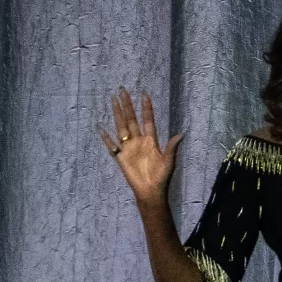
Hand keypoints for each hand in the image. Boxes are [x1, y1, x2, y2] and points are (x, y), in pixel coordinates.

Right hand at [102, 87, 182, 205]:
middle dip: (127, 105)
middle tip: (123, 89)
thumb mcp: (169, 161)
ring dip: (117, 114)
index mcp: (151, 140)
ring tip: (113, 100)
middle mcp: (138, 141)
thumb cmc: (161, 177)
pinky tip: (100, 128)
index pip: (147, 120)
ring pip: (121, 126)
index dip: (146, 108)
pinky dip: (106, 138)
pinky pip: (111, 146)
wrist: (150, 191)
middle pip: (131, 119)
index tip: (144, 94)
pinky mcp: (120, 157)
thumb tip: (181, 134)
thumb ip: (172, 147)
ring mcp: (128, 148)